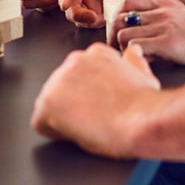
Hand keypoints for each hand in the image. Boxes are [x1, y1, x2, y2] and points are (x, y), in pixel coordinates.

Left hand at [31, 43, 160, 157]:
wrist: (139, 120)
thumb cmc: (143, 104)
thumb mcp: (143, 73)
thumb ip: (132, 61)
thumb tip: (132, 52)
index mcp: (96, 53)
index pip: (81, 73)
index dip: (89, 93)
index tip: (99, 103)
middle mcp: (74, 61)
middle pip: (63, 86)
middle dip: (74, 102)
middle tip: (93, 117)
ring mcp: (58, 80)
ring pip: (50, 103)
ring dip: (63, 115)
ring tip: (87, 125)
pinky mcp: (48, 103)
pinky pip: (40, 122)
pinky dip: (53, 131)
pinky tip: (73, 133)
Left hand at [111, 0, 184, 71]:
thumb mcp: (179, 16)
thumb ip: (158, 17)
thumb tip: (134, 26)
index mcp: (165, 3)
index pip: (128, 0)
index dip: (118, 14)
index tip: (119, 28)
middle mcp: (163, 12)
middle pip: (122, 17)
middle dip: (115, 33)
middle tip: (118, 45)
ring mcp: (165, 27)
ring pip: (124, 33)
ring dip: (123, 47)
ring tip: (131, 54)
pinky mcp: (167, 43)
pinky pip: (135, 46)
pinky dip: (132, 55)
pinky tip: (142, 59)